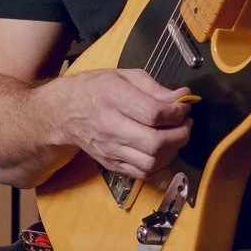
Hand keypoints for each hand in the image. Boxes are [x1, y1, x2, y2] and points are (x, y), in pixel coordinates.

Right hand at [51, 67, 193, 179]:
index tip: (183, 108)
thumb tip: (182, 97)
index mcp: (113, 98)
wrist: (64, 113)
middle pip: (155, 142)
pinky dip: (160, 166)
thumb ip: (155, 87)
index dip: (178, 113)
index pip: (155, 113)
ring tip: (175, 137)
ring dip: (173, 152)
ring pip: (152, 162)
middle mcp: (110, 126)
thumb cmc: (95, 90)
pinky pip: (143, 173)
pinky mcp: (111, 164)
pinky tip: (163, 151)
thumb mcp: (124, 76)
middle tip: (185, 124)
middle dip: (181, 135)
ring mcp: (110, 149)